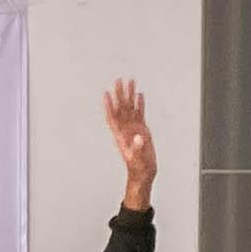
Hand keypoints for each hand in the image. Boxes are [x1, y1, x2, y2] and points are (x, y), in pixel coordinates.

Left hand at [102, 78, 157, 212]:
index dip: (109, 105)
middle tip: (119, 80)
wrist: (144, 171)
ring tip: (130, 82)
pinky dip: (140, 103)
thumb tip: (138, 137)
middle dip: (120, 94)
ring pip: (130, 107)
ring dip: (130, 95)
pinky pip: (140, 113)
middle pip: (121, 108)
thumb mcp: (137, 158)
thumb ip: (137, 147)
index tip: (106, 94)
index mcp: (121, 134)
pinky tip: (139, 95)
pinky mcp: (142, 129)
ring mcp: (133, 128)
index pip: (112, 116)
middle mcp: (126, 129)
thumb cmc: (138, 167)